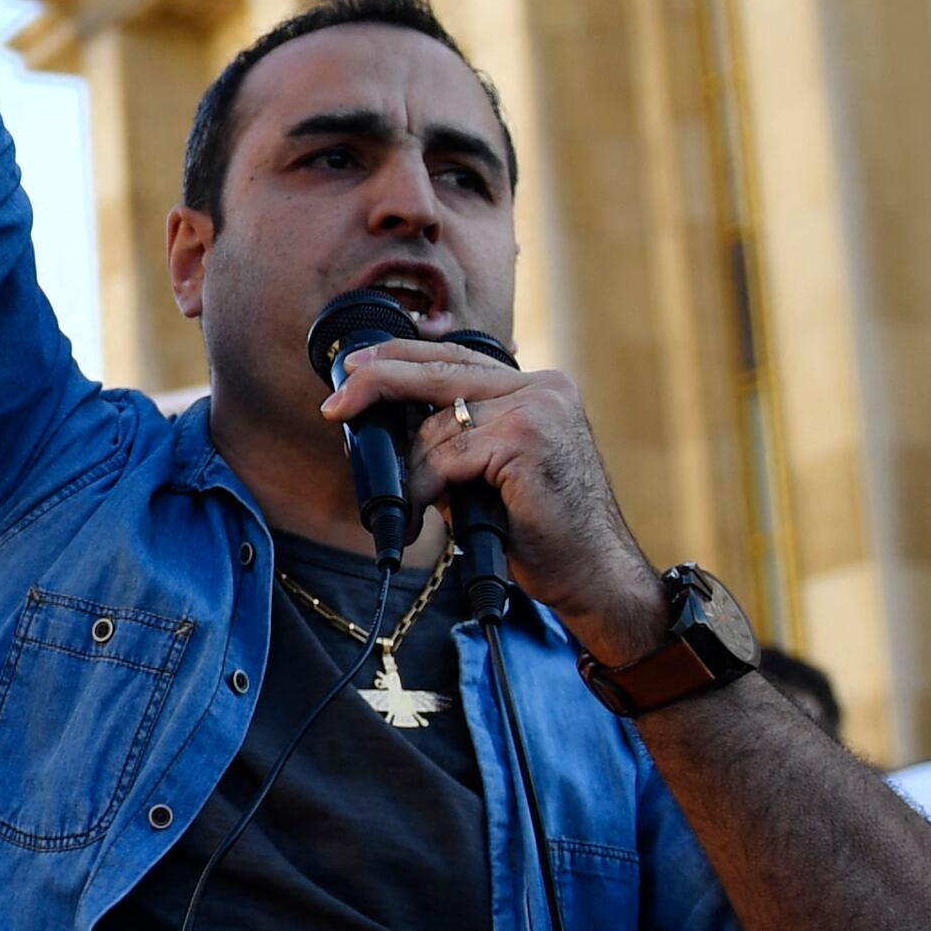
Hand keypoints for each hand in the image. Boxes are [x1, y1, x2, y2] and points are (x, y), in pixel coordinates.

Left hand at [312, 345, 665, 661]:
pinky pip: (447, 457)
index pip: (457, 358)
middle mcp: (541, 388)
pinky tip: (431, 514)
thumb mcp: (496, 472)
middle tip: (336, 406)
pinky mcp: (525, 440)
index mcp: (538, 388)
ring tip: (413, 510)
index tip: (357, 366)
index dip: (401, 358)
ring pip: (437, 426)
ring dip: (413, 472)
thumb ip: (459, 442)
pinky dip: (427, 487)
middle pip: (438, 371)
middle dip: (378, 384)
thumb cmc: (544, 530)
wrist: (595, 573)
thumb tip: (395, 430)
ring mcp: (536, 410)